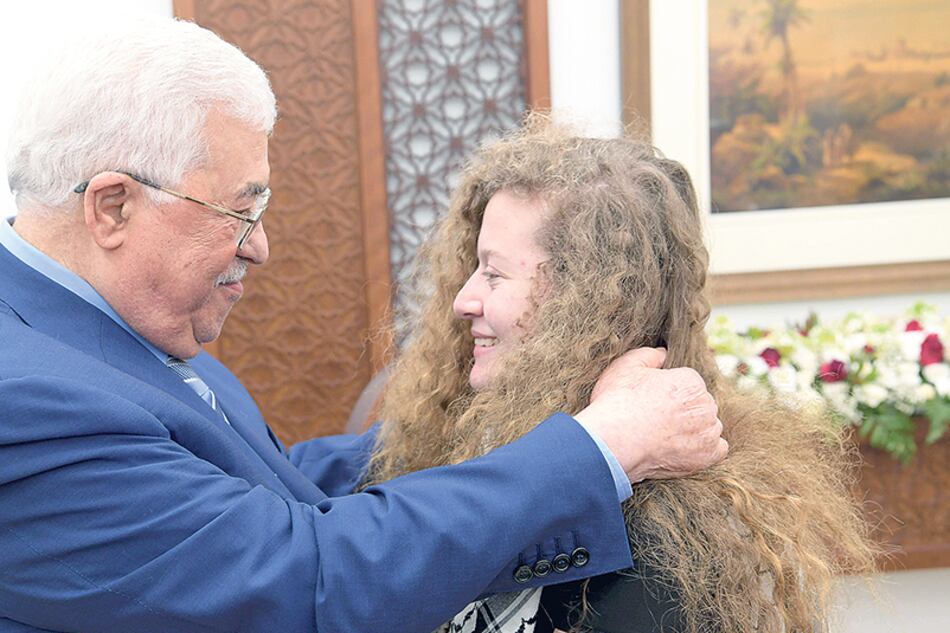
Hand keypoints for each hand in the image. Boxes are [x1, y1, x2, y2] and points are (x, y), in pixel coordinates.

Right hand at [574, 348, 726, 482]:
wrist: (614, 441)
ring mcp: (707, 431)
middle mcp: (705, 404)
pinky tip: (684, 448)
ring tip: (667, 436)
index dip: (670, 392)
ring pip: (708, 426)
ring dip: (694, 429)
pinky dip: (704, 448)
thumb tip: (664, 353)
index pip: (688, 384)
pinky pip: (716, 449)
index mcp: (690, 381)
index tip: (654, 401)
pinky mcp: (707, 455)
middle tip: (658, 419)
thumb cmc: (618, 402)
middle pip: (700, 405)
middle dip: (684, 410)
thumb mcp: (627, 366)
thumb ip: (650, 355)